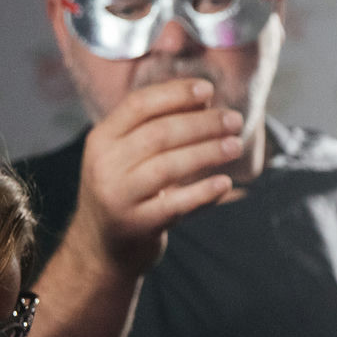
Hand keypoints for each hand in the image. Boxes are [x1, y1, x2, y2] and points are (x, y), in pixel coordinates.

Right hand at [68, 78, 242, 275]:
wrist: (100, 247)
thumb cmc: (125, 190)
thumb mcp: (125, 155)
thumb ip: (155, 127)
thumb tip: (203, 99)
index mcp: (102, 139)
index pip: (138, 105)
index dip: (175, 93)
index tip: (209, 89)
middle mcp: (105, 165)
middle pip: (159, 134)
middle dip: (202, 123)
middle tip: (235, 120)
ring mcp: (118, 196)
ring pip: (168, 166)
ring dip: (208, 152)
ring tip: (235, 146)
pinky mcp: (136, 225)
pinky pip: (175, 205)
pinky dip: (203, 193)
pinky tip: (225, 183)